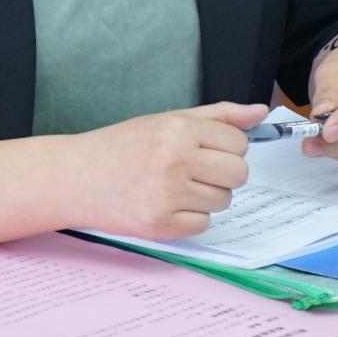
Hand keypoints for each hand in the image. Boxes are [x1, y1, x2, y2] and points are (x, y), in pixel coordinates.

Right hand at [70, 101, 268, 239]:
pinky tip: (167, 203)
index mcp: (178, 129)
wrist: (77, 177)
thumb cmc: (122, 146)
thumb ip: (218, 115)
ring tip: (176, 186)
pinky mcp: (160, 225)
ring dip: (207, 195)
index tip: (207, 149)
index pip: (239, 143)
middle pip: (238, 174)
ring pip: (223, 201)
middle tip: (195, 169)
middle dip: (223, 173)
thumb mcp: (167, 119)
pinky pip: (203, 224)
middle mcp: (175, 161)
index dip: (227, 147)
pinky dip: (191, 217)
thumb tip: (259, 111)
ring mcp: (168, 196)